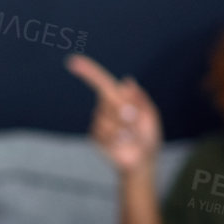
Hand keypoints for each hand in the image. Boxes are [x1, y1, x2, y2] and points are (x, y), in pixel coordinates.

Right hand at [66, 54, 161, 175]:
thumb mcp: (150, 116)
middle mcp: (106, 107)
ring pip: (104, 118)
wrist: (142, 162)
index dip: (88, 71)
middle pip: (107, 100)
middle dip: (123, 110)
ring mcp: (99, 121)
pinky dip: (116, 138)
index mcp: (119, 98)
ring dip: (122, 128)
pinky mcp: (95, 135)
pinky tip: (122, 143)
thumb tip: (127, 80)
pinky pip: (102, 132)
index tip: (73, 61)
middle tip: (134, 120)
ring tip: (130, 136)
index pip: (101, 81)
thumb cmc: (148, 137)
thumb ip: (140, 99)